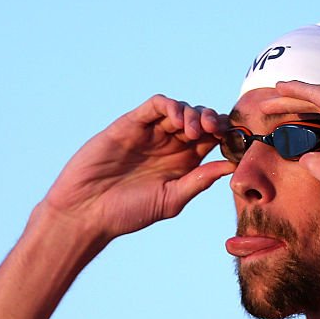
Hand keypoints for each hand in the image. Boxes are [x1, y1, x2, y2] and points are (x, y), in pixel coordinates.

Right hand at [43, 95, 234, 240]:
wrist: (87, 211)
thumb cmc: (128, 213)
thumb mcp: (171, 199)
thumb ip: (199, 181)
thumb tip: (231, 166)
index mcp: (183, 163)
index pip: (212, 139)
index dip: (225, 135)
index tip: (232, 141)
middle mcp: (169, 145)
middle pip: (200, 120)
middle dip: (212, 120)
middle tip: (215, 131)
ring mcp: (150, 133)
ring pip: (181, 109)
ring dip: (194, 114)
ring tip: (194, 132)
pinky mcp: (131, 124)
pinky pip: (156, 105)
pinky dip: (171, 106)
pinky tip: (178, 121)